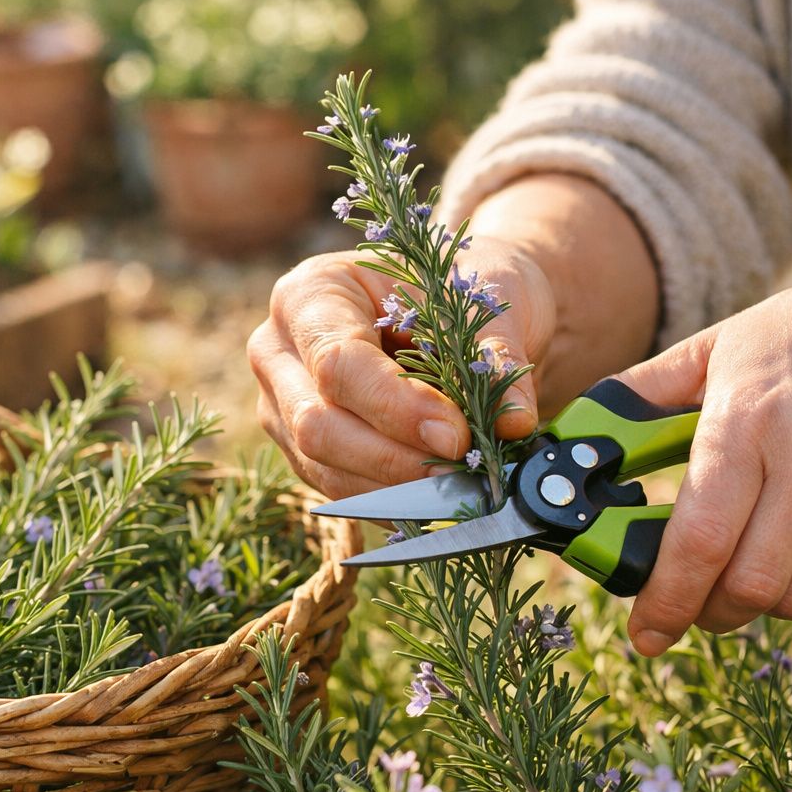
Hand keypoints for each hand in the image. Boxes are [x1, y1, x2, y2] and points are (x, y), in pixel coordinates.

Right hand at [249, 238, 555, 499]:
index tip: (456, 434)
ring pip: (325, 467)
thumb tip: (511, 420)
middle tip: (462, 468)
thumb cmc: (462, 292)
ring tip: (461, 480)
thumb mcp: (486, 299)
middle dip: (393, 457)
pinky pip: (340, 489)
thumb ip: (497, 353)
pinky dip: (394, 499)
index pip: (338, 363)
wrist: (462, 316)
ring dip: (397, 486)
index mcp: (310, 294)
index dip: (396, 407)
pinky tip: (440, 492)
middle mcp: (280, 351)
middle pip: (317, 424)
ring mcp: (283, 407)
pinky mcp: (303, 451)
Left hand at [619, 262, 791, 655]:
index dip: (667, 599)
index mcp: (744, 421)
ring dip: (760, 607)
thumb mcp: (715, 347)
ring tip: (743, 579)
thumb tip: (583, 432)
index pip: (700, 539)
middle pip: (749, 584)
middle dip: (709, 612)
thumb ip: (645, 394)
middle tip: (692, 606)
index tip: (645, 633)